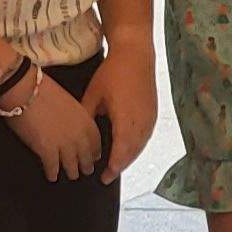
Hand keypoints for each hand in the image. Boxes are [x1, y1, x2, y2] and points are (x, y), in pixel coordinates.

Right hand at [5, 70, 104, 180]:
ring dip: (71, 171)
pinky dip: (52, 173)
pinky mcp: (46, 150)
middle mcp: (78, 135)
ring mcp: (63, 144)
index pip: (96, 143)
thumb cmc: (44, 91)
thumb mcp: (69, 103)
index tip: (94, 156)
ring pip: (71, 165)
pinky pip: (52, 167)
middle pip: (86, 157)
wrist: (26, 90)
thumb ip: (75, 118)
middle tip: (85, 170)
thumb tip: (72, 127)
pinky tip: (52, 176)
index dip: (95, 151)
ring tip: (71, 175)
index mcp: (85, 121)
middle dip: (86, 165)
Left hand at [83, 50, 156, 179]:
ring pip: (141, 145)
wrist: (136, 54)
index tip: (103, 178)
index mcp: (125, 119)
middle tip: (107, 176)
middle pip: (133, 152)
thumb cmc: (113, 72)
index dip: (113, 167)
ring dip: (129, 157)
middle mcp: (141, 122)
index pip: (121, 152)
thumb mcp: (93, 95)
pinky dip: (136, 146)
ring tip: (116, 164)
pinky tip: (128, 148)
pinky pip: (145, 136)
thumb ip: (87, 117)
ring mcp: (150, 118)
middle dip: (121, 166)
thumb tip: (79, 136)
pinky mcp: (153, 112)